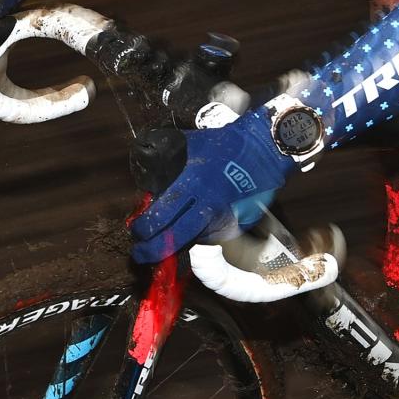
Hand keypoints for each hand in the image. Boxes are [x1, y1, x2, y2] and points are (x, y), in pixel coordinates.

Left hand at [130, 106, 294, 263]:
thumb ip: (164, 160)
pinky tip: (196, 224)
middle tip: (140, 254)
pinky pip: (212, 235)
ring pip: (192, 241)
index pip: (160, 217)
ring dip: (177, 243)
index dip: (143, 229)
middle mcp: (207, 209)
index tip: (135, 230)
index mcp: (192, 186)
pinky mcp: (237, 227)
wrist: (263, 151)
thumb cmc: (224, 144)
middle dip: (152, 252)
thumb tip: (147, 177)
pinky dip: (200, 233)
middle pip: (174, 240)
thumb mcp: (187, 145)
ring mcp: (223, 221)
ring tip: (166, 239)